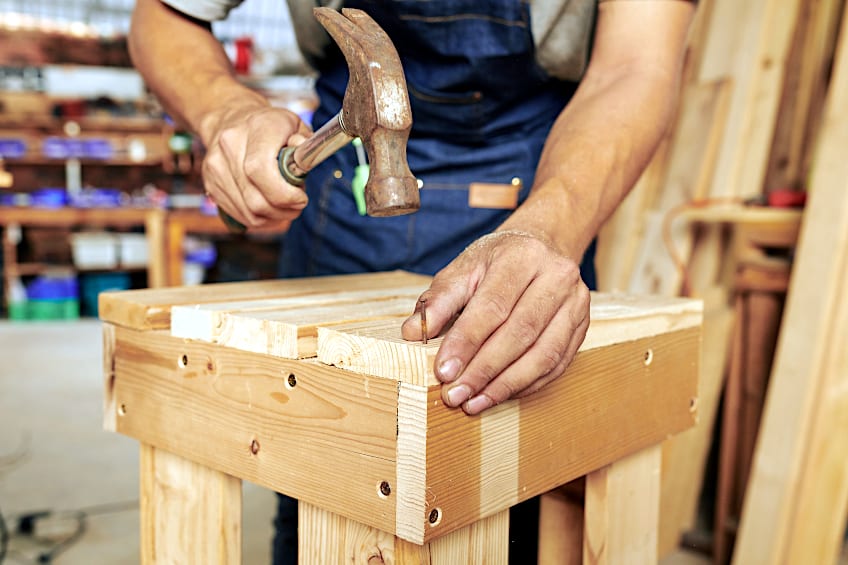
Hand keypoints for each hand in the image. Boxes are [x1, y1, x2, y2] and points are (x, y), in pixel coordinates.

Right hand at [201, 104, 312, 228]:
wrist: (231, 119)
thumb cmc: (270, 126)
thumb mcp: (295, 125)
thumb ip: (305, 144)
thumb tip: (304, 161)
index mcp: (256, 128)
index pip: (260, 170)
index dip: (284, 194)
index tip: (300, 198)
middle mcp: (230, 145)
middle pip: (255, 199)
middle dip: (283, 211)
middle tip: (297, 205)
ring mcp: (216, 166)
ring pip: (248, 212)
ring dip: (273, 218)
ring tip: (286, 207)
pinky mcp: (210, 183)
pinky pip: (238, 215)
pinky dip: (259, 219)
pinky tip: (270, 210)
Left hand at [401, 230, 590, 414]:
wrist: (541, 247)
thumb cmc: (496, 262)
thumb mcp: (462, 269)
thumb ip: (437, 301)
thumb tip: (412, 333)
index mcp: (522, 256)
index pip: (492, 306)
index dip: (467, 342)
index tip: (444, 371)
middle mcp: (556, 276)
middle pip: (520, 332)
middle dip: (484, 369)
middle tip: (456, 395)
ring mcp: (576, 302)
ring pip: (544, 354)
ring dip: (506, 384)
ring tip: (475, 402)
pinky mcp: (583, 325)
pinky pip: (557, 364)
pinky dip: (527, 385)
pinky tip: (499, 395)